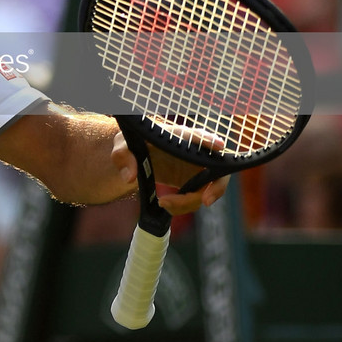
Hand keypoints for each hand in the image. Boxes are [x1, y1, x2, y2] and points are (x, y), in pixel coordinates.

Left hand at [111, 130, 229, 215]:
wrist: (136, 156)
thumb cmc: (133, 143)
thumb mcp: (123, 144)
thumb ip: (123, 155)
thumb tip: (130, 176)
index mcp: (179, 135)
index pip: (197, 135)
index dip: (209, 140)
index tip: (218, 146)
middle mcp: (194, 152)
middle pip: (218, 168)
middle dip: (217, 186)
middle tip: (205, 201)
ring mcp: (197, 168)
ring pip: (208, 189)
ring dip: (189, 201)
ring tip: (163, 203)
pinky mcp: (194, 183)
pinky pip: (196, 198)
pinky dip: (183, 206)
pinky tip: (165, 204)